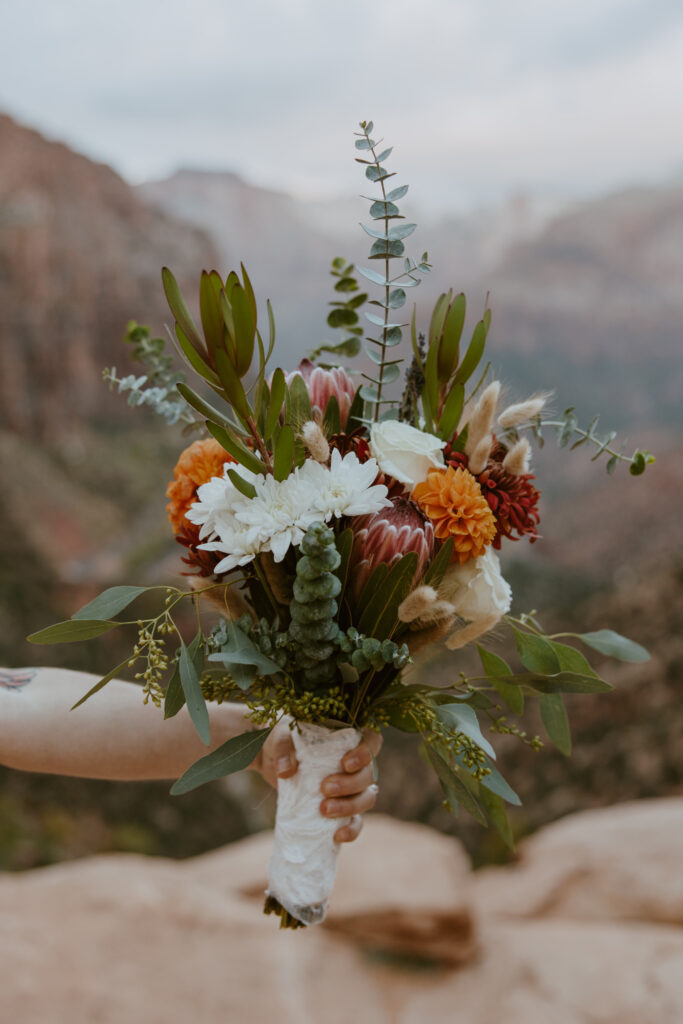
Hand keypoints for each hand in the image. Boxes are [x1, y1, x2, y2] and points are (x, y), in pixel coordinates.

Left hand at [254, 721, 381, 842]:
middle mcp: (355, 762)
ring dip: (349, 807)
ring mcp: (351, 786)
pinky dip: (351, 830)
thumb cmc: (283, 740)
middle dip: (350, 784)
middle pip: (369, 774)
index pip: (372, 741)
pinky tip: (337, 835)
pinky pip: (356, 821)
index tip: (345, 763)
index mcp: (347, 737)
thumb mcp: (280, 736)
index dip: (366, 753)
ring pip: (366, 798)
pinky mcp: (341, 807)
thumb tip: (285, 771)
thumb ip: (282, 748)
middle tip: (325, 788)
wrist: (271, 759)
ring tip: (325, 810)